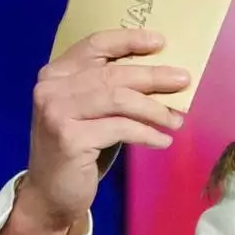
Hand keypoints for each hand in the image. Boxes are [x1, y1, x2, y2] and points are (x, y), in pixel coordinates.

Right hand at [17, 29, 191, 233]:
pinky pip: (120, 129)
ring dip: (154, 109)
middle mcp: (52, 88)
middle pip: (113, 74)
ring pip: (119, 99)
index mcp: (55, 74)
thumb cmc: (77, 151)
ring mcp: (57, 112)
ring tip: (176, 119)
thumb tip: (159, 80)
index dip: (128, 40)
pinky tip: (162, 141)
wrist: (51, 194)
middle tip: (183, 80)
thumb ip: (108, 92)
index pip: (95, 46)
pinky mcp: (70, 138)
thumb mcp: (89, 113)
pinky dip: (146, 134)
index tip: (160, 42)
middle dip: (153, 76)